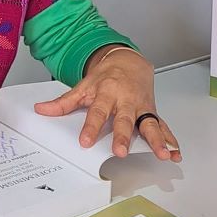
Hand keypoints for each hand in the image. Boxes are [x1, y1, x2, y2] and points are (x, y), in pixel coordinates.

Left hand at [34, 47, 180, 161]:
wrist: (129, 61)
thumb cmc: (106, 76)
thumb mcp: (83, 85)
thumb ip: (63, 102)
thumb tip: (41, 110)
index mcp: (106, 93)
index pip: (97, 111)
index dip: (91, 127)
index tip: (85, 142)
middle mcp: (126, 100)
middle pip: (124, 119)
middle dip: (123, 136)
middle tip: (121, 152)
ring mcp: (141, 106)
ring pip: (150, 123)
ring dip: (157, 139)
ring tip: (162, 154)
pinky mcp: (152, 112)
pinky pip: (163, 126)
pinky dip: (171, 139)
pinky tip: (176, 152)